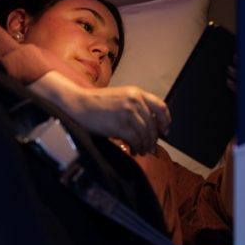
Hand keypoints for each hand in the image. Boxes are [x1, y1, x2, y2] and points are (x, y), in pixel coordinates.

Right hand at [29, 72, 171, 154]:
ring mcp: (127, 113)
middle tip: (151, 147)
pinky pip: (135, 140)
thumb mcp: (122, 98)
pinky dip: (137, 147)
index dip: (165, 121)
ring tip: (142, 151)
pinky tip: (134, 150)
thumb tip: (152, 125)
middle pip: (153, 124)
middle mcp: (135, 101)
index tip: (165, 131)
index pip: (160, 107)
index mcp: (137, 93)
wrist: (79, 104)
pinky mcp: (119, 125)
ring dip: (145, 145)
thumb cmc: (99, 103)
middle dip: (153, 139)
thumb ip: (137, 106)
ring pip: (145, 134)